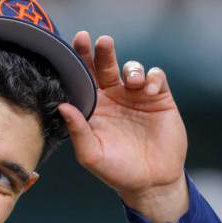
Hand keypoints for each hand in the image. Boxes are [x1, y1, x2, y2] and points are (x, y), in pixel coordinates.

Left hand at [58, 32, 188, 222]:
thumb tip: (62, 106)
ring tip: (131, 82)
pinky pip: (156, 77)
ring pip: (131, 68)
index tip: (75, 44)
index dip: (79, 61)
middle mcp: (112, 98)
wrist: (150, 181)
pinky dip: (152, 78)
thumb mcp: (92, 154)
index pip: (83, 79)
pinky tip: (148, 90)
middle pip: (104, 67)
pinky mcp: (159, 99)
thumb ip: (78, 130)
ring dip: (131, 69)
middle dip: (102, 52)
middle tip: (101, 41)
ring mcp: (135, 97)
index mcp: (93, 107)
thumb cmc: (115, 171)